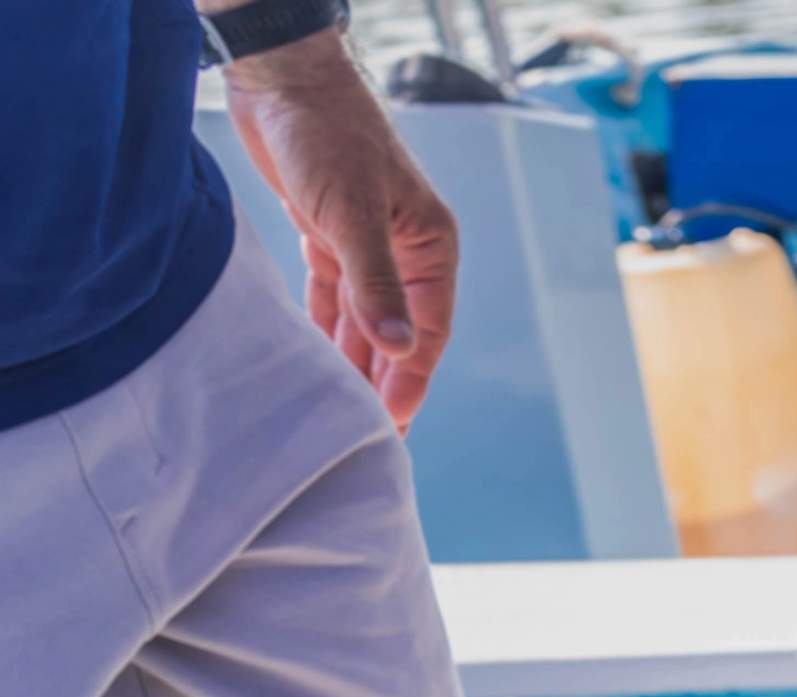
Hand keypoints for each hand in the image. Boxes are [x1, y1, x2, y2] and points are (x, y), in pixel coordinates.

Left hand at [221, 34, 459, 425]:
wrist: (283, 78)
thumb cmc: (328, 137)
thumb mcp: (353, 215)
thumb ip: (374, 285)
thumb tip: (397, 350)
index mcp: (429, 249)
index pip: (427, 331)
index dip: (410, 379)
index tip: (394, 425)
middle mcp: (403, 252)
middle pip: (395, 332)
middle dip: (382, 380)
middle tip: (367, 435)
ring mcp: (364, 243)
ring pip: (361, 318)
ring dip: (350, 359)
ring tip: (339, 410)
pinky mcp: (326, 232)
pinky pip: (329, 295)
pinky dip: (323, 326)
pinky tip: (315, 360)